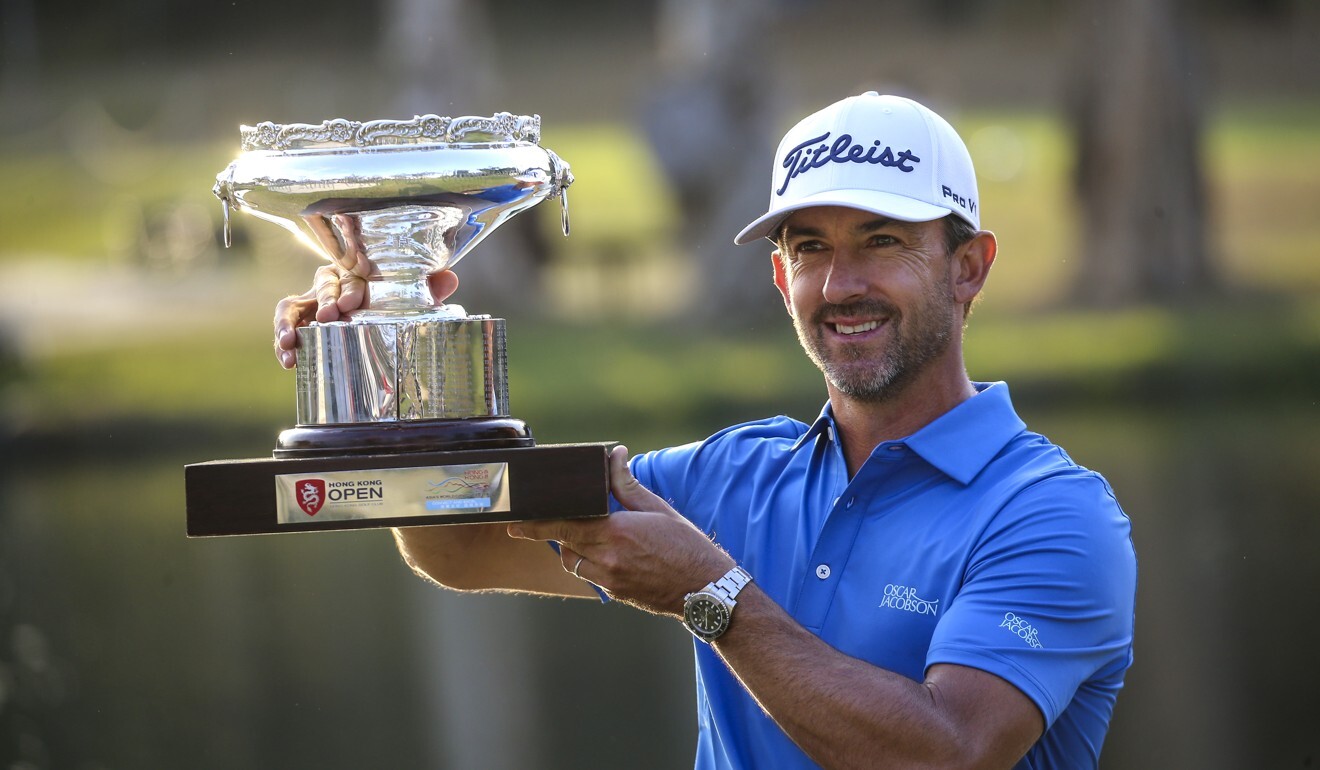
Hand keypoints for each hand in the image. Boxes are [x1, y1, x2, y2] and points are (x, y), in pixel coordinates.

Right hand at [272, 267, 458, 368]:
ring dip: (288, 322)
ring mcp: (312, 304)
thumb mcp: (408, 298)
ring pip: (293, 305)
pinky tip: (288, 359)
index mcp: (356, 273)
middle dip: (325, 299)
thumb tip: (450, 279)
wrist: (373, 321)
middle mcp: (332, 285)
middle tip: (331, 316)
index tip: (354, 304)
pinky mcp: (300, 324)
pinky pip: (287, 326)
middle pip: (322, 285)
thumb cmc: (390, 303)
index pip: (349, 273)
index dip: (350, 288)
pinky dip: (282, 341)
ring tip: (291, 342)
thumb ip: (427, 288)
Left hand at [507, 445, 734, 615]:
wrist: (707, 592)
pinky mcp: (616, 594)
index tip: (514, 523)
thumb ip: (628, 484)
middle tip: (545, 522)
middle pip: (563, 545)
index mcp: (615, 532)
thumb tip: (615, 455)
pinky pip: (591, 576)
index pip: (563, 525)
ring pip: (574, 563)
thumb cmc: (688, 547)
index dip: (535, 524)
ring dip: (573, 549)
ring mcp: (610, 580)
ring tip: (589, 535)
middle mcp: (607, 559)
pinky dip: (590, 563)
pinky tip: (608, 553)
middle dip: (553, 533)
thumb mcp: (658, 509)